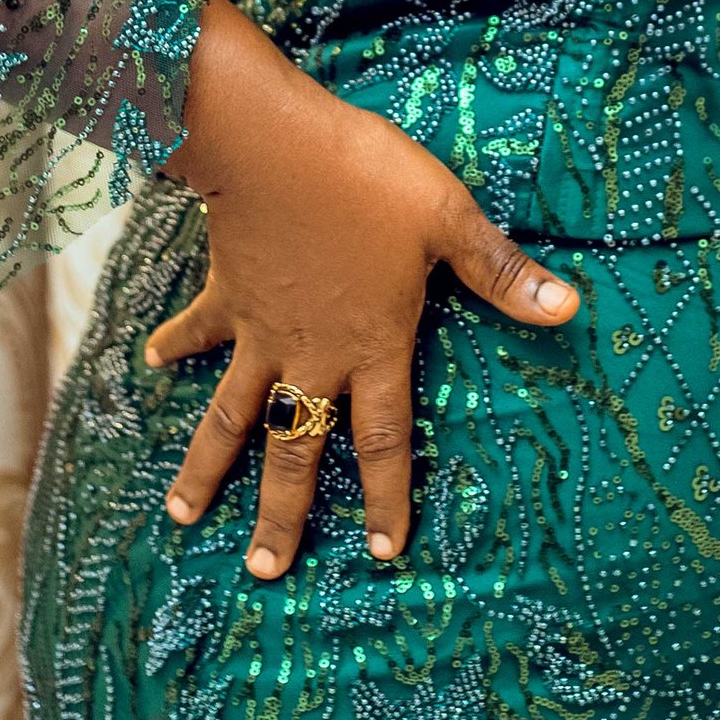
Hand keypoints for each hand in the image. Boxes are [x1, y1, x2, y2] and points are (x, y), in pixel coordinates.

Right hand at [146, 0, 577, 575]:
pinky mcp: (226, 296)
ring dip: (206, 468)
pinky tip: (150, 362)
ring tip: (182, 516)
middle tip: (263, 573)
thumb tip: (569, 308)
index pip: (384, 440)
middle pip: (295, 451)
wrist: (272, 146)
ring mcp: (262, 332)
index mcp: (373, 346)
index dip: (386, 498)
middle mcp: (313, 356)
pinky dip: (174, 346)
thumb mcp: (448, 219)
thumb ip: (500, 272)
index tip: (381, 553)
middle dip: (281, 517)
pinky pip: (198, 331)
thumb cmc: (368, 179)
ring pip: (231, 417)